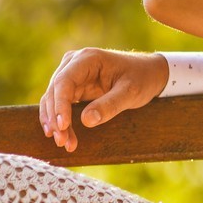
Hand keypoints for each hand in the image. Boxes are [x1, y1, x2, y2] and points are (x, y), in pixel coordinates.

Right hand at [38, 48, 168, 151]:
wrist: (148, 73)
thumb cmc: (141, 78)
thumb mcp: (131, 91)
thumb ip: (110, 105)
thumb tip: (86, 121)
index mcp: (87, 59)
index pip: (64, 81)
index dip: (59, 105)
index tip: (62, 126)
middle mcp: (74, 64)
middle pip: (54, 92)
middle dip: (56, 118)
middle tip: (62, 141)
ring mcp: (72, 75)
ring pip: (53, 100)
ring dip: (55, 122)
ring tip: (64, 143)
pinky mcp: (74, 87)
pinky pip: (60, 105)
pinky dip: (60, 121)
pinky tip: (62, 136)